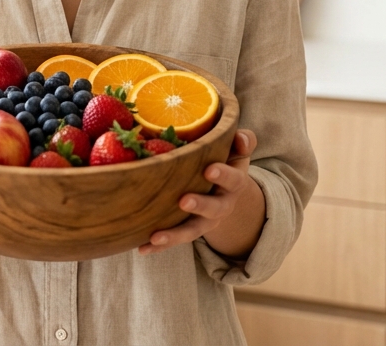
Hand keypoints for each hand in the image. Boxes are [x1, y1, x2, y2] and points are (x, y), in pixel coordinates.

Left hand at [138, 129, 264, 257]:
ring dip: (174, 235)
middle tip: (184, 201)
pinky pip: (174, 240)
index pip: (234, 180)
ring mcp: (205, 222)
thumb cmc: (226, 161)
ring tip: (156, 236)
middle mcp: (221, 205)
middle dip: (200, 205)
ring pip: (192, 231)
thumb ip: (243, 141)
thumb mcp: (237, 150)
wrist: (225, 191)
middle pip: (214, 209)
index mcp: (234, 184)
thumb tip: (239, 137)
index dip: (224, 175)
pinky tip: (142, 248)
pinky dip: (159, 246)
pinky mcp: (188, 231)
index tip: (209, 169)